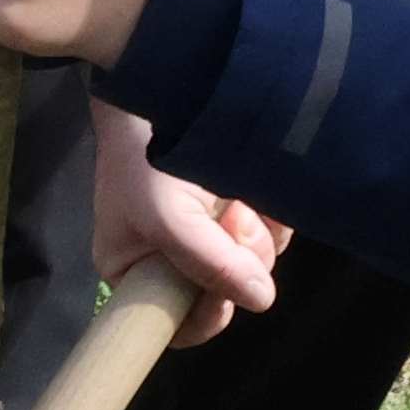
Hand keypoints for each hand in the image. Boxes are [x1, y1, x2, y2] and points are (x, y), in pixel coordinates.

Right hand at [90, 100, 291, 344]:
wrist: (165, 84)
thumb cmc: (144, 155)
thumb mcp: (166, 215)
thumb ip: (209, 264)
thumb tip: (261, 300)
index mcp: (136, 272)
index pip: (177, 325)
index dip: (207, 315)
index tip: (225, 290)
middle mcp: (175, 258)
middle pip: (226, 292)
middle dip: (236, 259)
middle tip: (232, 220)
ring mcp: (211, 232)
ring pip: (255, 261)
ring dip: (258, 232)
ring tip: (239, 197)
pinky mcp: (241, 205)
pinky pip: (273, 230)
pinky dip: (273, 215)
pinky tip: (256, 190)